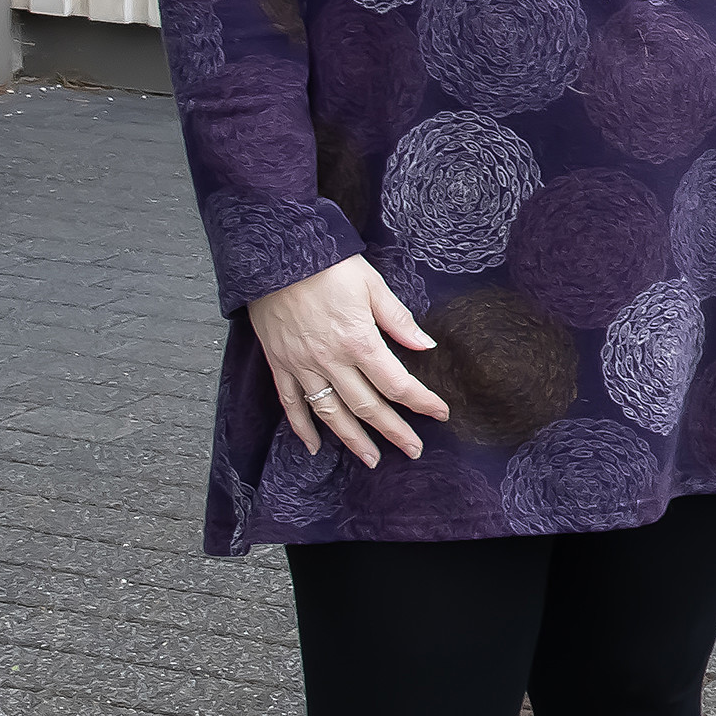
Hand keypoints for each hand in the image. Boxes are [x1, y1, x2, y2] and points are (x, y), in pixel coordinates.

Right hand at [246, 256, 450, 466]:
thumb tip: (425, 345)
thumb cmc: (328, 266)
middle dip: (393, 431)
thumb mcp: (372, 286)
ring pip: (330, 413)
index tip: (440, 414)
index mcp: (359, 341)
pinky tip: (314, 447)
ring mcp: (302, 365)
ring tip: (372, 459)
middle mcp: (330, 360)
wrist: (275, 256)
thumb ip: (399, 320)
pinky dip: (302, 428)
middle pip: (367, 406)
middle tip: (413, 450)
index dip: (421, 402)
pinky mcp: (279, 363)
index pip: (397, 383)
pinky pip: (290, 403)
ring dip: (352, 440)